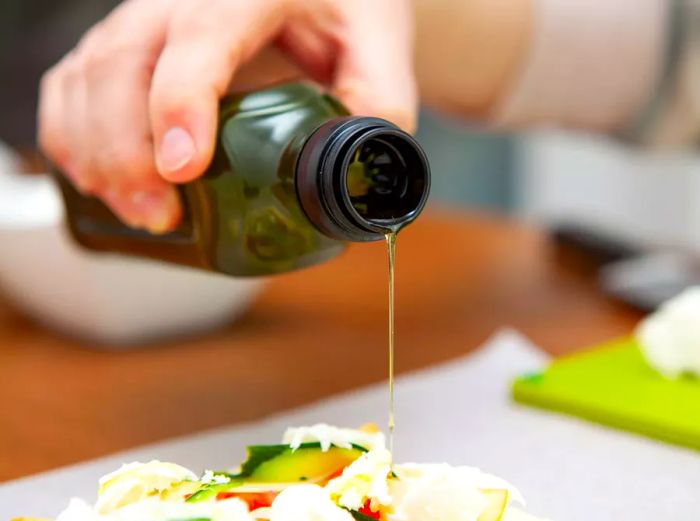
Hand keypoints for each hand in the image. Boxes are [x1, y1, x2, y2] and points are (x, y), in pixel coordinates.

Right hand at [38, 0, 416, 232]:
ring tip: (137, 213)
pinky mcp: (129, 41)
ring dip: (95, 151)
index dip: (181, 104)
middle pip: (123, 62)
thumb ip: (378, 106)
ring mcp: (147, 16)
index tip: (183, 170)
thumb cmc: (346, 9)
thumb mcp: (379, 47)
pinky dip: (72, 134)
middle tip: (159, 216)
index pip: (200, 37)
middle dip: (128, 150)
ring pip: (88, 74)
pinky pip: (74, 80)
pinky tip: (98, 179)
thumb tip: (353, 180)